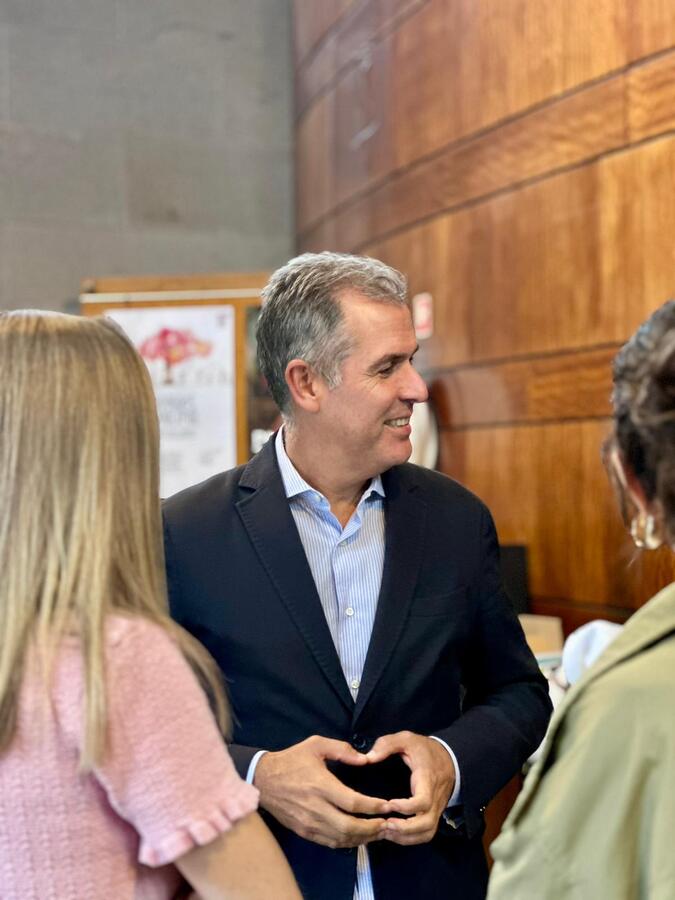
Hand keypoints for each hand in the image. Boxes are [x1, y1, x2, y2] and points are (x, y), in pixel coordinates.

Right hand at [253, 736, 390, 848]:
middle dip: (372, 828)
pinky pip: (330, 843)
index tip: (388, 806)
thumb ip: (342, 749)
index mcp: (320, 784)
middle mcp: (316, 807)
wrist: (263, 779)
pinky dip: (347, 843)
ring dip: (363, 838)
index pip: (352, 802)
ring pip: (341, 838)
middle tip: (388, 824)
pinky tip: (359, 837)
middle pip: (349, 826)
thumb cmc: (292, 760)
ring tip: (378, 833)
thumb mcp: (316, 744)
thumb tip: (365, 759)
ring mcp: (309, 823)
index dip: (373, 807)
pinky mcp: (304, 832)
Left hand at [366, 731, 455, 845]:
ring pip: (428, 832)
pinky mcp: (434, 814)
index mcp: (427, 779)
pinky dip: (411, 839)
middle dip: (405, 829)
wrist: (448, 757)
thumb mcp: (406, 739)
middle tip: (385, 824)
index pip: (423, 801)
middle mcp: (435, 798)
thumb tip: (369, 758)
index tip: (389, 803)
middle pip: (427, 823)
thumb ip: (387, 744)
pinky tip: (394, 834)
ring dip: (407, 836)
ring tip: (386, 831)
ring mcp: (436, 808)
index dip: (407, 807)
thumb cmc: (424, 749)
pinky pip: (427, 833)